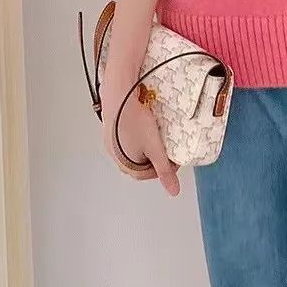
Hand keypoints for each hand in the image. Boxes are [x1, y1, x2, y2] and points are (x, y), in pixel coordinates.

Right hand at [101, 73, 181, 195]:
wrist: (118, 95)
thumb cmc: (133, 121)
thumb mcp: (156, 148)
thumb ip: (165, 170)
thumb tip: (173, 191)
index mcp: (126, 167)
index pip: (149, 174)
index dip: (165, 167)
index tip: (174, 157)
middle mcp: (116, 157)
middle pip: (141, 162)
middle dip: (155, 155)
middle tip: (166, 144)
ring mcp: (112, 142)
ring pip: (134, 147)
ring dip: (146, 142)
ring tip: (155, 131)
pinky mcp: (112, 127)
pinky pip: (128, 134)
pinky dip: (137, 131)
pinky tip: (143, 121)